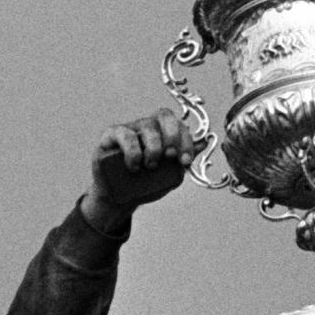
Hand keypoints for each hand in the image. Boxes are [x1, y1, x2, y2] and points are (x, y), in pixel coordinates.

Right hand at [82, 112, 189, 227]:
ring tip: (150, 167)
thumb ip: (183, 159)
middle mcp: (147, 126)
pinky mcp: (111, 136)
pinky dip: (133, 152)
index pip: (179, 125)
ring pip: (147, 126)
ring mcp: (129, 129)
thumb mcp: (169, 174)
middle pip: (164, 115)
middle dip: (172, 136)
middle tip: (170, 157)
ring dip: (154, 148)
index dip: (186, 141)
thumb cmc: (145, 184)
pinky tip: (134, 166)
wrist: (120, 198)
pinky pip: (125, 135)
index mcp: (163, 133)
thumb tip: (204, 143)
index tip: (185, 162)